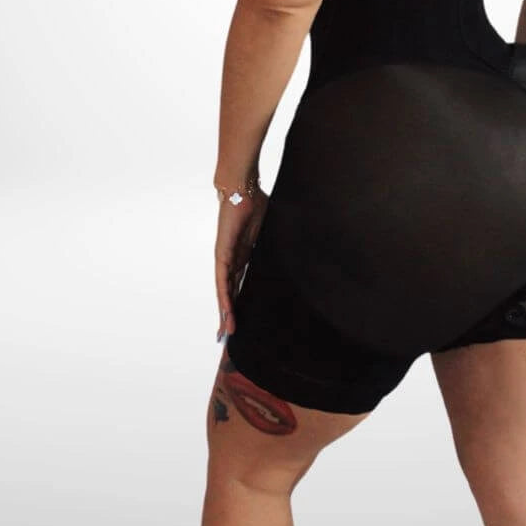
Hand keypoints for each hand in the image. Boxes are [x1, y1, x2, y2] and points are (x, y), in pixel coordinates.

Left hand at [214, 186, 269, 340]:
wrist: (242, 189)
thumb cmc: (256, 204)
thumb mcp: (271, 231)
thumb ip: (278, 243)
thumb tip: (303, 247)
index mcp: (244, 256)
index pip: (241, 284)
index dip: (241, 302)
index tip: (243, 320)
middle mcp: (233, 260)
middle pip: (230, 293)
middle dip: (229, 314)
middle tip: (229, 336)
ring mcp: (226, 258)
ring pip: (224, 292)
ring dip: (225, 312)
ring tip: (227, 333)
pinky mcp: (222, 254)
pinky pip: (222, 280)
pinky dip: (223, 297)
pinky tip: (225, 312)